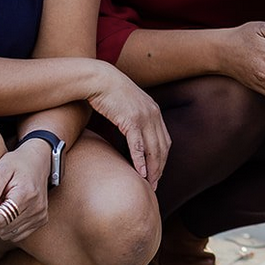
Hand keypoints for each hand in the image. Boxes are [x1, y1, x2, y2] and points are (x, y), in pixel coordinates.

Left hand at [0, 144, 52, 243]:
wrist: (39, 161)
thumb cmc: (17, 163)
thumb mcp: (0, 169)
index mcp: (26, 195)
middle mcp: (36, 208)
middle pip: (2, 229)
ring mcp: (40, 216)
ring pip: (8, 234)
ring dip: (0, 223)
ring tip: (3, 204)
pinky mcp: (41, 220)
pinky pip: (17, 235)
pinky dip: (9, 226)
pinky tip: (11, 211)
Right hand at [85, 66, 171, 186]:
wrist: (100, 79)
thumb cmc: (110, 93)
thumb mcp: (129, 106)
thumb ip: (135, 119)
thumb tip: (133, 135)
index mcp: (155, 112)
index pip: (165, 141)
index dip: (162, 159)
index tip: (158, 173)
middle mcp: (154, 114)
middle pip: (162, 147)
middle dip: (159, 168)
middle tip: (155, 184)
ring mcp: (144, 117)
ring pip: (152, 148)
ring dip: (152, 168)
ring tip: (149, 183)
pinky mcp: (130, 120)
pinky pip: (138, 145)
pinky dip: (140, 160)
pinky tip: (140, 172)